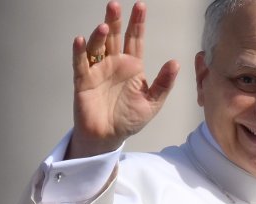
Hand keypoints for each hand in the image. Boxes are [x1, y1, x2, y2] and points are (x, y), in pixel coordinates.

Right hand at [68, 1, 179, 157]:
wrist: (108, 138)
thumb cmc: (128, 120)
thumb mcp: (153, 103)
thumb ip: (164, 83)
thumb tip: (175, 62)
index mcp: (132, 66)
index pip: (135, 39)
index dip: (137, 23)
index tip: (140, 6)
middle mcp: (114, 64)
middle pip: (114, 37)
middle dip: (115, 20)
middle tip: (114, 5)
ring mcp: (98, 71)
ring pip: (97, 47)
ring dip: (99, 35)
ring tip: (104, 25)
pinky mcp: (84, 81)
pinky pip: (81, 64)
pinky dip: (79, 52)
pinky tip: (81, 41)